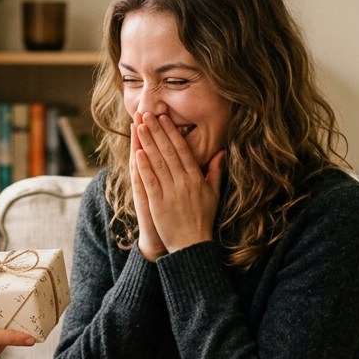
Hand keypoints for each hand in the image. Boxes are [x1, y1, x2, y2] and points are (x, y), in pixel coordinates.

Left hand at [133, 111, 223, 254]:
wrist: (192, 245)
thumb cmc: (202, 220)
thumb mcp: (214, 194)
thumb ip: (215, 172)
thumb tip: (220, 152)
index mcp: (196, 178)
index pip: (183, 149)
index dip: (172, 132)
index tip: (164, 118)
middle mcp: (184, 182)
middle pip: (168, 151)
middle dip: (157, 131)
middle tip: (147, 113)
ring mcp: (171, 192)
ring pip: (157, 162)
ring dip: (148, 142)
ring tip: (139, 126)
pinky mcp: (158, 203)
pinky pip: (150, 181)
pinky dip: (144, 166)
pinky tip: (137, 152)